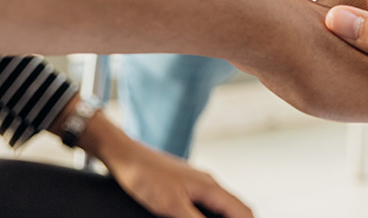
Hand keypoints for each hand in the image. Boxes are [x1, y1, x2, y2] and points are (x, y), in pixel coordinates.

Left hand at [104, 141, 252, 217]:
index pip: (242, 211)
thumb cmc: (144, 176)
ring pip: (223, 203)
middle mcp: (208, 183)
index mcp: (210, 187)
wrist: (124, 155)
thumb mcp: (171, 206)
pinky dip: (214, 213)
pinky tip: (203, 217)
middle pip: (237, 207)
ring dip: (228, 217)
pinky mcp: (186, 184)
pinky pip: (209, 200)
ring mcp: (198, 182)